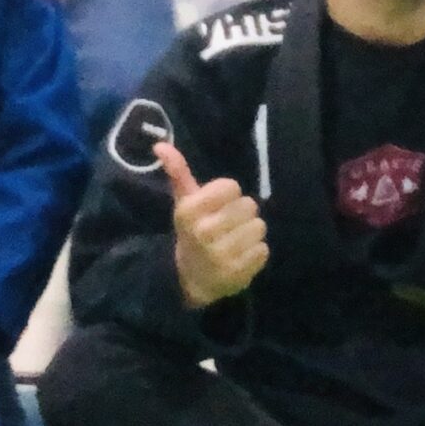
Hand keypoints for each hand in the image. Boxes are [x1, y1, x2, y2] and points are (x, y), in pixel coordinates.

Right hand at [159, 141, 266, 310]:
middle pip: (249, 205)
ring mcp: (221, 255)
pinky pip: (263, 250)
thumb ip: (178, 173)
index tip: (216, 206)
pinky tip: (239, 257)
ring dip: (250, 233)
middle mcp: (204, 232)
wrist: (190, 281)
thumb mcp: (183, 204)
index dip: (227, 195)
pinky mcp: (238, 274)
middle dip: (241, 214)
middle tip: (227, 225)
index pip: (231, 186)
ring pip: (259, 226)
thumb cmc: (192, 233)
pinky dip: (255, 253)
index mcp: (189, 211)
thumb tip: (161, 144)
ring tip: (234, 241)